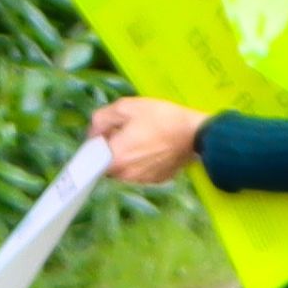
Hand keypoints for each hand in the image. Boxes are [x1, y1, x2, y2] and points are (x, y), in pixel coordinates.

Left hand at [88, 97, 204, 186]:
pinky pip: (141, 172)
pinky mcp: (157, 180)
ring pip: (124, 169)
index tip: (107, 131)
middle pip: (107, 162)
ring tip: (143, 138)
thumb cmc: (162, 118)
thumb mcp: (126, 107)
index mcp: (115, 158)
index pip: (91, 156)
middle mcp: (126, 175)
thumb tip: (94, 131)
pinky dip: (142, 162)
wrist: (195, 133)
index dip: (97, 141)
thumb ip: (101, 118)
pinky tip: (154, 148)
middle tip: (127, 131)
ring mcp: (142, 180)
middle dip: (112, 148)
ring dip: (127, 156)